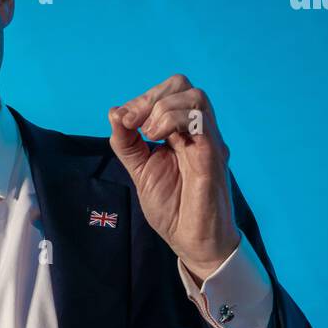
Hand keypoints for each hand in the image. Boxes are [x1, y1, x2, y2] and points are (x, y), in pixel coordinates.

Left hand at [108, 73, 240, 279]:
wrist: (191, 241)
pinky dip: (174, 120)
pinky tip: (158, 139)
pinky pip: (201, 121)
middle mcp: (197, 131)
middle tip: (131, 122)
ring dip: (161, 108)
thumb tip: (114, 113)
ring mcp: (208, 141)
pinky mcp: (213, 155)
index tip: (121, 120)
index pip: (166, 93)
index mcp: (180, 132)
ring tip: (148, 133)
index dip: (140, 100)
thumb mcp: (140, 171)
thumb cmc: (172, 208)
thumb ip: (127, 144)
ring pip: (194, 96)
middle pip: (182, 85)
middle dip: (149, 97)